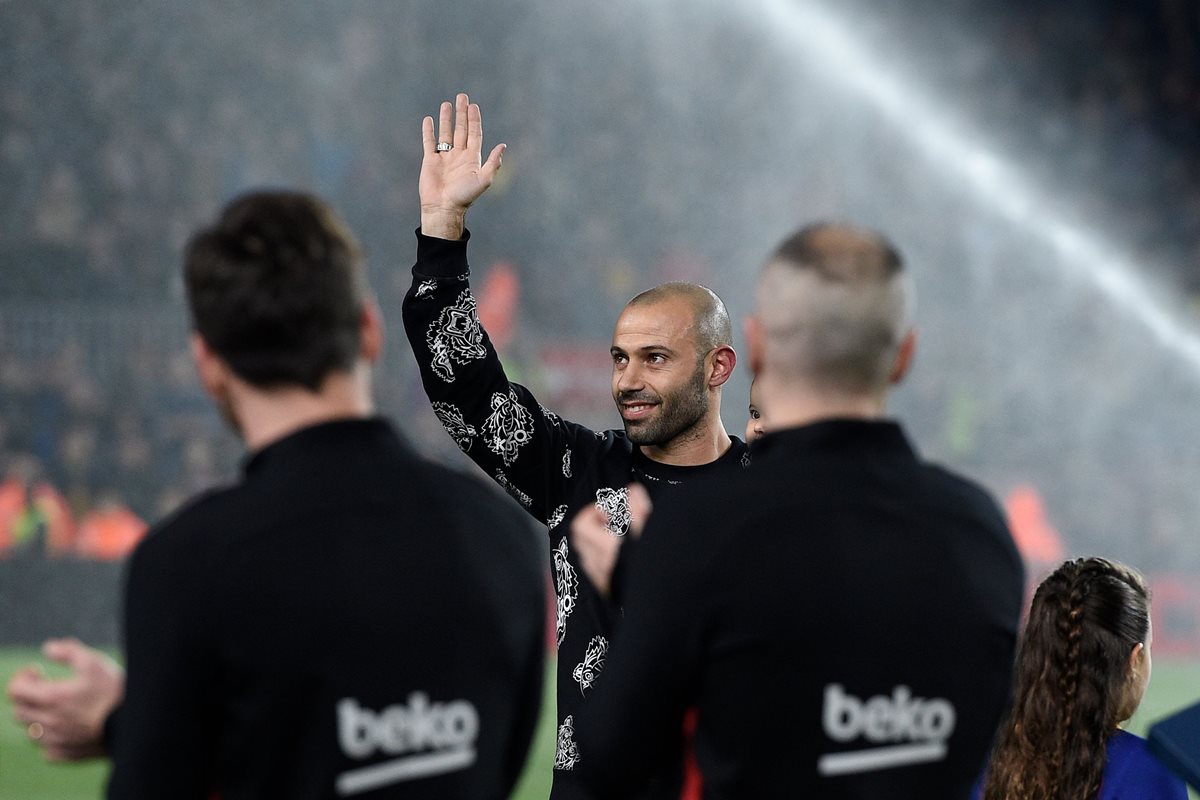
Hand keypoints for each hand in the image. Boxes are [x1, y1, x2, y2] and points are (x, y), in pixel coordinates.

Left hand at [7, 637, 124, 760]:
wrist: (133, 723)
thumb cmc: (114, 691)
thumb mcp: (94, 662)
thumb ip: (69, 651)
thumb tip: (48, 648)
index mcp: (52, 698)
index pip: (15, 690)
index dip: (23, 677)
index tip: (39, 671)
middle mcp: (48, 722)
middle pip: (19, 711)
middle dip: (29, 697)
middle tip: (48, 688)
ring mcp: (56, 740)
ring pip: (31, 731)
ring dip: (38, 718)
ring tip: (59, 708)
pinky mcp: (65, 754)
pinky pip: (46, 749)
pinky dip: (50, 739)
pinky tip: (66, 729)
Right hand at [420, 92, 505, 239]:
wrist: (444, 208)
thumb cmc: (465, 197)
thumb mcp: (483, 180)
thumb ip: (493, 163)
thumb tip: (503, 146)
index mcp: (472, 158)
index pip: (474, 133)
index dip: (474, 119)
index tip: (474, 106)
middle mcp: (459, 155)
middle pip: (461, 129)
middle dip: (462, 113)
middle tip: (462, 96)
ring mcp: (445, 157)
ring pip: (446, 133)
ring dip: (447, 118)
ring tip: (446, 104)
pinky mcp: (430, 161)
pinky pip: (429, 142)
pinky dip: (428, 131)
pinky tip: (429, 119)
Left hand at [570, 484, 651, 597]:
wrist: (666, 604)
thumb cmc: (662, 565)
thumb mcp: (652, 533)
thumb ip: (640, 510)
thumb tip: (632, 491)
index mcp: (608, 549)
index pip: (581, 525)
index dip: (593, 512)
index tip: (613, 511)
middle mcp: (601, 566)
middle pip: (580, 539)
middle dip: (594, 526)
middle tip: (615, 522)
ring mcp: (604, 581)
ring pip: (587, 556)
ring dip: (597, 543)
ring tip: (619, 538)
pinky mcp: (611, 592)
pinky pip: (595, 571)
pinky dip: (602, 559)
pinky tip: (622, 557)